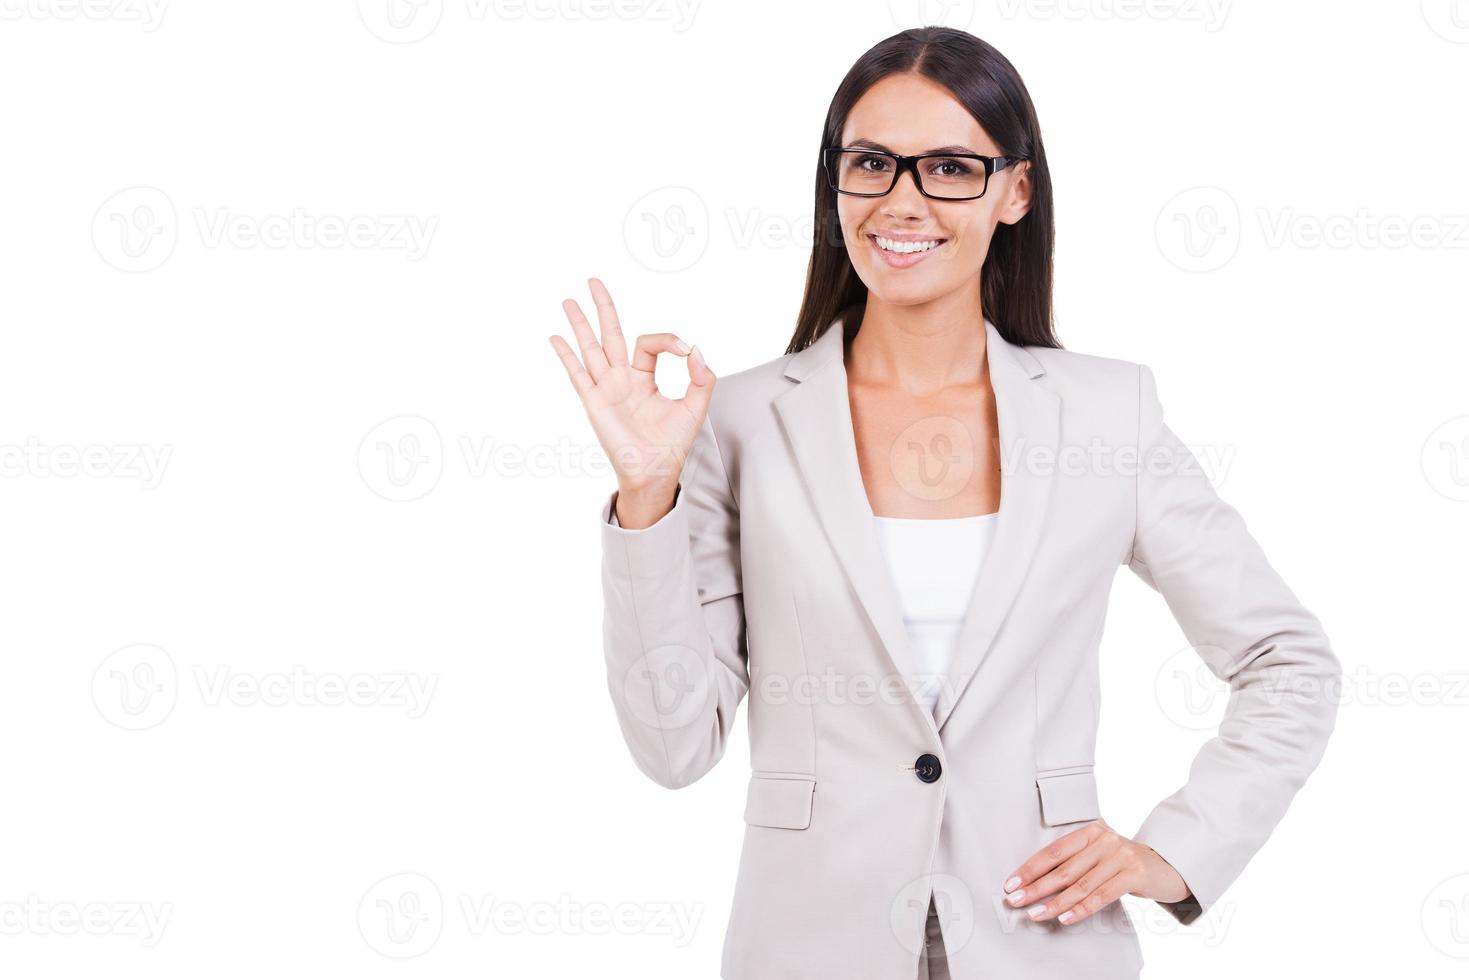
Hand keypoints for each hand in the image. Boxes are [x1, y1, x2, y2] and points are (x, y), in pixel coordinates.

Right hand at [548, 277, 713, 505]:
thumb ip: (701, 378)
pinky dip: (566, 356)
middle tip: (593, 281)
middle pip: (611, 334)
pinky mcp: (595, 403)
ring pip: (591, 348)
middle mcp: (622, 379)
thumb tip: (695, 350)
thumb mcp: (695, 406)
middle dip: (603, 308)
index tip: (685, 351)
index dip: (668, 340)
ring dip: (580, 325)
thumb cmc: (672, 444)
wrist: (655, 471)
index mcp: (643, 377)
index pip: (648, 343)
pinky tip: (556, 338)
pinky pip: (578, 375)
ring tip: (569, 301)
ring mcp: (606, 389)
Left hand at [1001, 818, 1189, 925]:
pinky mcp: (1134, 874)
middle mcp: (1104, 840)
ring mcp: (1120, 856)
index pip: (1054, 851)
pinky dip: (1081, 909)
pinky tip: (1065, 918)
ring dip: (1055, 903)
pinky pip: (1102, 895)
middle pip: (1063, 869)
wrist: (1166, 867)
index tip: (1011, 883)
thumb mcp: (1099, 855)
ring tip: (1035, 914)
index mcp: (1090, 831)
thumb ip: (1075, 862)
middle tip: (1016, 900)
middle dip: (1036, 887)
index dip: (1030, 868)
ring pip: (1080, 885)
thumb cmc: (1123, 863)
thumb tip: (1035, 883)